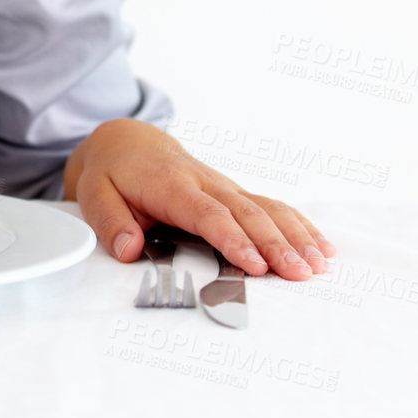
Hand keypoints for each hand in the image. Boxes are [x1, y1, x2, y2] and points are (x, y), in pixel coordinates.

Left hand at [65, 118, 337, 279]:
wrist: (127, 142)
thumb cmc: (112, 172)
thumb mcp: (94, 192)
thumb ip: (109, 220)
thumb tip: (128, 248)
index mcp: (170, 184)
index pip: (205, 212)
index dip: (232, 237)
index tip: (255, 263)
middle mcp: (204, 183)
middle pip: (245, 212)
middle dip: (275, 243)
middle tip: (301, 274)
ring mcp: (223, 187)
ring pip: (265, 207)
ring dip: (294, 235)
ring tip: (320, 265)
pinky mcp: (233, 193)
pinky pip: (270, 206)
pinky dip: (298, 224)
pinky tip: (323, 246)